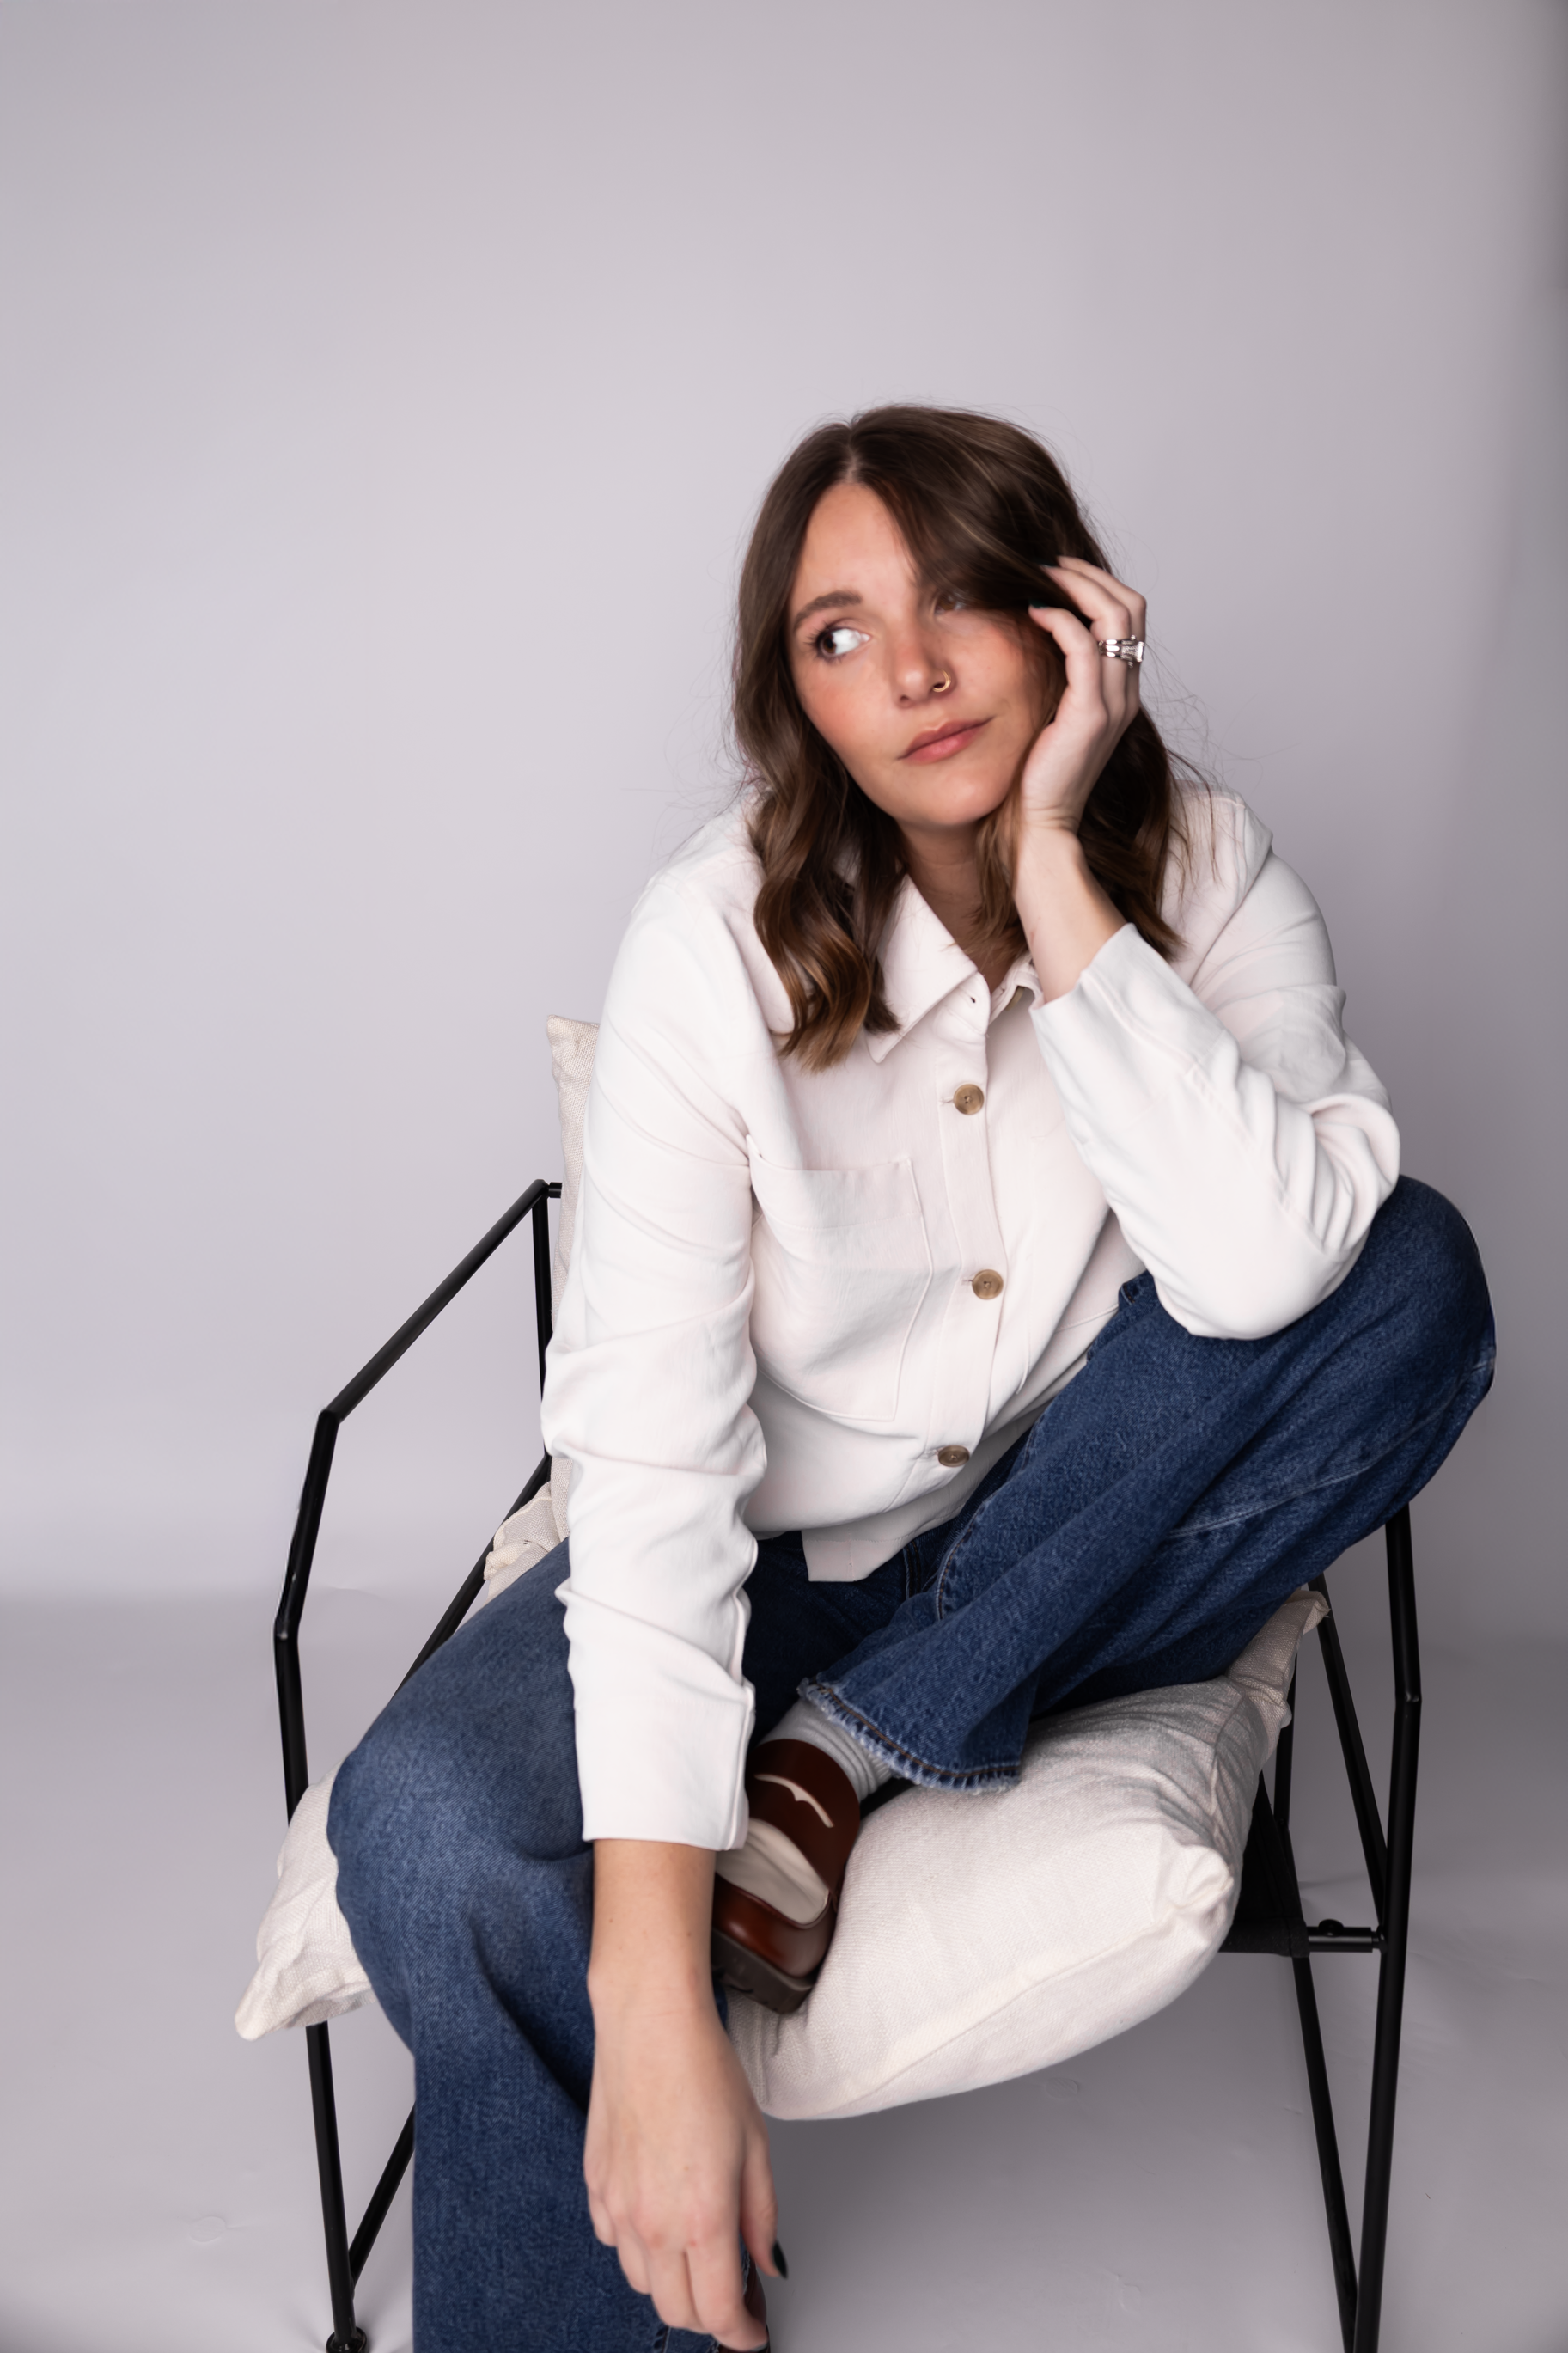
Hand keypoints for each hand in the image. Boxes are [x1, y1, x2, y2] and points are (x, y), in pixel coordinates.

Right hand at [586, 1842, 777, 2349]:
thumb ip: (762, 2217)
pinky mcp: (596, 2186)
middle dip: (709, 2315)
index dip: (742, 2335)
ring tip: (697, 2248)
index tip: (753, 2334)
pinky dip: (640, 2246)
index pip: (719, 2313)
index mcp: (702, 2217)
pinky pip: (615, 2243)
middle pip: (676, 2311)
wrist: (649, 2024)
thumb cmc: (705, 2071)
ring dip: (672, 2282)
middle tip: (733, 2295)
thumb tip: (766, 2262)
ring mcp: (618, 2207)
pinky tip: (660, 2215)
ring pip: (642, 2283)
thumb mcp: (756, 2147)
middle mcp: (654, 2222)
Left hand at [1016, 556, 1145, 840]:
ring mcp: (1113, 704)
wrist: (1040, 827)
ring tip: (1040, 576)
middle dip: (1090, 575)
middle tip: (1049, 563)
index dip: (1098, 584)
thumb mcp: (1050, 716)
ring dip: (1077, 587)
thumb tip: (1032, 636)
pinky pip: (1085, 650)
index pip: (1129, 618)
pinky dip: (1060, 621)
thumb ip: (1054, 680)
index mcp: (1121, 692)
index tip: (1058, 570)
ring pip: (1115, 618)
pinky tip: (1032, 613)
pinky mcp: (1089, 716)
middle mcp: (1126, 694)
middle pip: (1132, 606)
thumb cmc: (1035, 777)